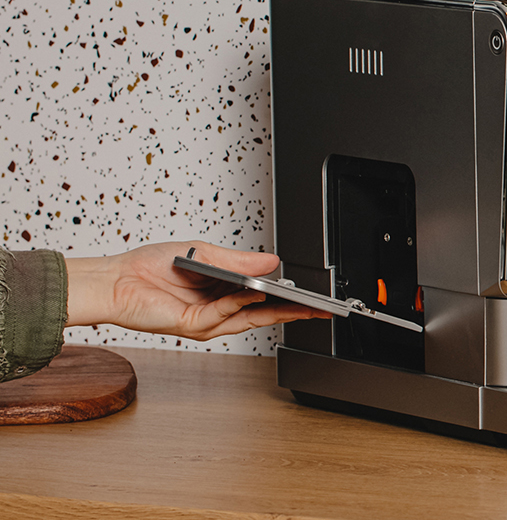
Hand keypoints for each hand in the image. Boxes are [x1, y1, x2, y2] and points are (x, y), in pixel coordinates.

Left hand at [65, 241, 329, 339]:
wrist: (115, 280)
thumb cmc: (150, 267)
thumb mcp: (203, 254)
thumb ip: (239, 261)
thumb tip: (271, 262)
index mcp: (224, 290)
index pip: (265, 296)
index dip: (289, 295)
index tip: (311, 293)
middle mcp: (219, 308)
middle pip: (265, 312)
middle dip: (294, 310)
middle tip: (320, 307)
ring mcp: (207, 320)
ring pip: (250, 317)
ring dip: (273, 309)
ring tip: (296, 299)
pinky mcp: (193, 324)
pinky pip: (224, 313)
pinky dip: (240, 302)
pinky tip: (253, 291)